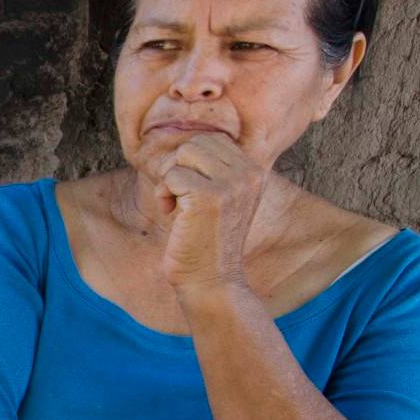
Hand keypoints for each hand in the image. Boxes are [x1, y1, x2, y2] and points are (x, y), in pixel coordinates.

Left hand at [155, 134, 265, 292]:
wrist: (212, 280)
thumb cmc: (207, 240)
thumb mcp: (222, 197)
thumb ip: (215, 169)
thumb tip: (188, 140)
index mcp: (255, 170)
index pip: (212, 140)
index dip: (190, 162)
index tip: (190, 190)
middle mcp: (249, 173)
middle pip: (196, 142)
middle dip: (177, 167)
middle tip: (179, 197)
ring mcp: (230, 184)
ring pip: (183, 154)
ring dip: (169, 179)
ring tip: (176, 204)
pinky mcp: (207, 196)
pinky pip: (171, 176)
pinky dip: (163, 195)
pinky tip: (173, 215)